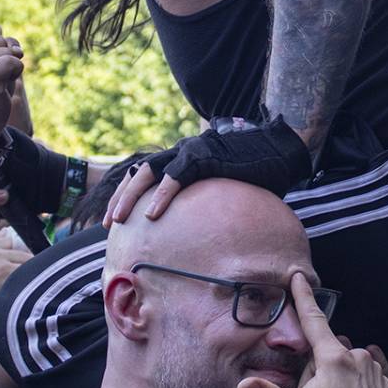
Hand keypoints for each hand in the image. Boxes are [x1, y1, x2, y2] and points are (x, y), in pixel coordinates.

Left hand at [104, 117, 309, 226]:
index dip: (126, 195)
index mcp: (182, 160)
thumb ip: (206, 206)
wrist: (279, 151)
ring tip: (119, 219)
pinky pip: (177, 175)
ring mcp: (192, 152)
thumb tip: (200, 236)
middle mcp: (182, 153)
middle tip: (108, 222)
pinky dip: (162, 194)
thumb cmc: (255, 173)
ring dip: (131, 196)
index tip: (113, 219)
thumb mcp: (222, 192)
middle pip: (138, 172)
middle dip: (119, 197)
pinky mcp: (206, 156)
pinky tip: (153, 214)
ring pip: (149, 171)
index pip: (144, 175)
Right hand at [237, 274, 387, 387]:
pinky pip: (362, 376)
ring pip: (345, 363)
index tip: (298, 275)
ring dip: (336, 376)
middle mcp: (356, 357)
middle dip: (316, 367)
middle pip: (327, 351)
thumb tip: (242, 385)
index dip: (303, 297)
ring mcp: (374, 370)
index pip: (314, 320)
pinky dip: (354, 385)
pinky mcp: (385, 384)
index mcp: (333, 359)